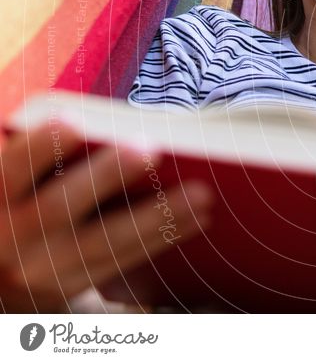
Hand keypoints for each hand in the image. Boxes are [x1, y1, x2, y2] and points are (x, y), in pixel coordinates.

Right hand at [0, 121, 213, 312]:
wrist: (8, 272)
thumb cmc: (32, 199)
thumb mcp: (28, 180)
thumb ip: (58, 160)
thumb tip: (135, 136)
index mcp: (0, 194)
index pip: (15, 167)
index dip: (41, 145)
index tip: (74, 122)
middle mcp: (15, 233)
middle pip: (61, 206)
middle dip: (108, 175)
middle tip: (152, 149)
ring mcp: (45, 266)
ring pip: (105, 240)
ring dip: (158, 214)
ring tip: (203, 193)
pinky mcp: (75, 285)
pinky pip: (124, 260)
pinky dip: (163, 237)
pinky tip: (197, 218)